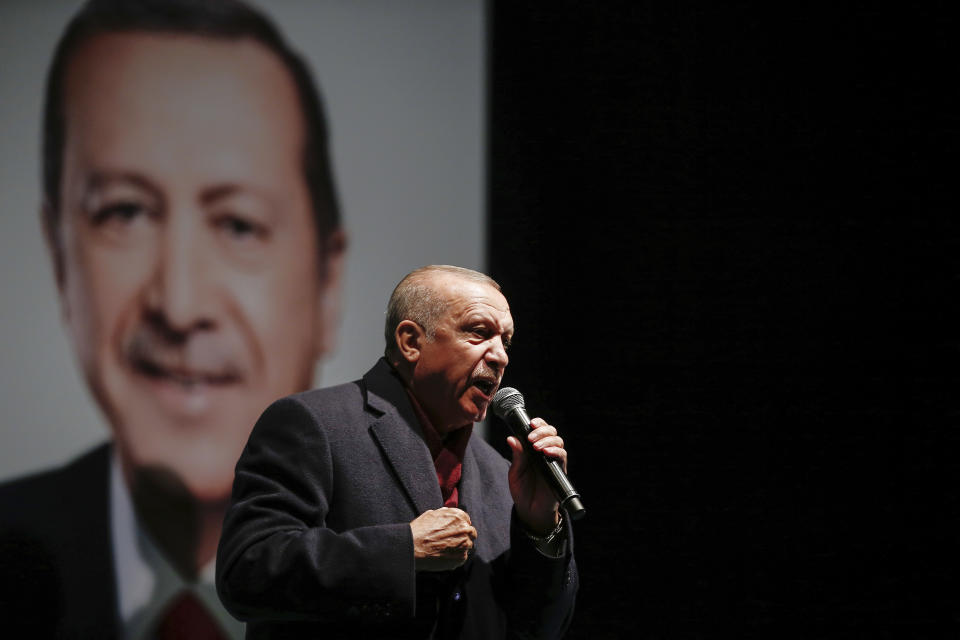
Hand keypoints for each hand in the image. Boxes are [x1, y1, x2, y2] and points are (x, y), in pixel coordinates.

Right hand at [410, 507, 476, 570]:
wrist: (413, 547)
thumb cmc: (420, 530)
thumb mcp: (431, 514)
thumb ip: (445, 513)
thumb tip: (449, 513)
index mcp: (459, 516)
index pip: (467, 521)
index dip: (459, 526)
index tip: (454, 531)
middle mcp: (465, 529)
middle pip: (470, 533)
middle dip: (463, 536)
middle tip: (451, 541)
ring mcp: (465, 544)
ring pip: (467, 545)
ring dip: (460, 547)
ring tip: (445, 549)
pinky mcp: (461, 557)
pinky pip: (462, 557)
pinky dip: (455, 557)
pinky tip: (444, 556)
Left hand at [506, 417, 567, 534]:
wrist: (530, 511)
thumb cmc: (522, 491)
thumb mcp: (515, 472)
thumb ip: (517, 456)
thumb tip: (511, 438)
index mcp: (533, 450)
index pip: (540, 430)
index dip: (538, 424)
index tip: (531, 423)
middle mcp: (545, 453)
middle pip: (551, 432)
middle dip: (542, 430)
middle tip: (531, 437)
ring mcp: (553, 461)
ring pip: (558, 441)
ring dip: (547, 439)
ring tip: (536, 446)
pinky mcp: (559, 471)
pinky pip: (562, 456)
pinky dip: (555, 451)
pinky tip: (546, 452)